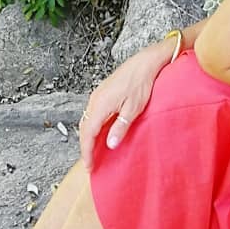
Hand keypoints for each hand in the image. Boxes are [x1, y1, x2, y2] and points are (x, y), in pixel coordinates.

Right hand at [78, 42, 168, 169]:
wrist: (145, 62)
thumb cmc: (142, 82)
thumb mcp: (134, 108)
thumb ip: (120, 127)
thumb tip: (109, 145)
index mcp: (101, 104)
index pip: (88, 133)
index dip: (87, 151)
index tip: (89, 165)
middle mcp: (95, 99)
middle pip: (84, 128)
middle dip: (85, 147)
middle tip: (90, 163)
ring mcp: (97, 95)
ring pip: (87, 121)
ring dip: (88, 137)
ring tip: (94, 152)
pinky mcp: (102, 93)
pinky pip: (92, 114)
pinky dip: (93, 127)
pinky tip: (100, 133)